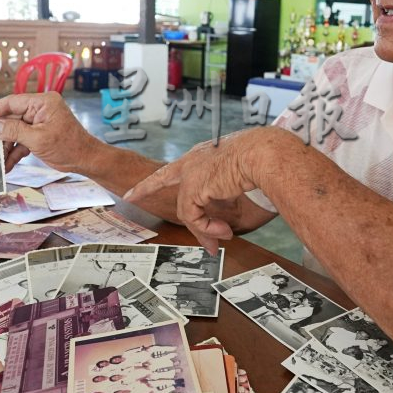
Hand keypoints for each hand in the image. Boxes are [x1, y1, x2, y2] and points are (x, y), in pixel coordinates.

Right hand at [0, 92, 96, 170]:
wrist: (86, 160)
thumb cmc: (69, 146)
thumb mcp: (38, 139)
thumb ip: (14, 131)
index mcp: (42, 102)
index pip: (11, 102)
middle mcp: (40, 109)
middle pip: (10, 118)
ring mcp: (39, 122)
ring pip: (14, 132)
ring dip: (5, 147)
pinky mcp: (40, 134)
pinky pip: (22, 141)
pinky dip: (15, 152)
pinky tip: (7, 165)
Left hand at [125, 129, 271, 253]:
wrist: (262, 153)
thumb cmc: (261, 157)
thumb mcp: (240, 173)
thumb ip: (227, 189)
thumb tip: (226, 209)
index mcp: (205, 154)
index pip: (180, 165)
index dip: (164, 175)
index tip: (151, 179)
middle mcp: (194, 161)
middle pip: (161, 177)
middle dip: (144, 188)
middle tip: (130, 196)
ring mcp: (190, 174)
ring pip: (187, 210)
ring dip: (204, 230)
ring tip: (224, 238)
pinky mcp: (192, 188)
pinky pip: (193, 218)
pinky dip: (207, 229)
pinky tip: (224, 232)